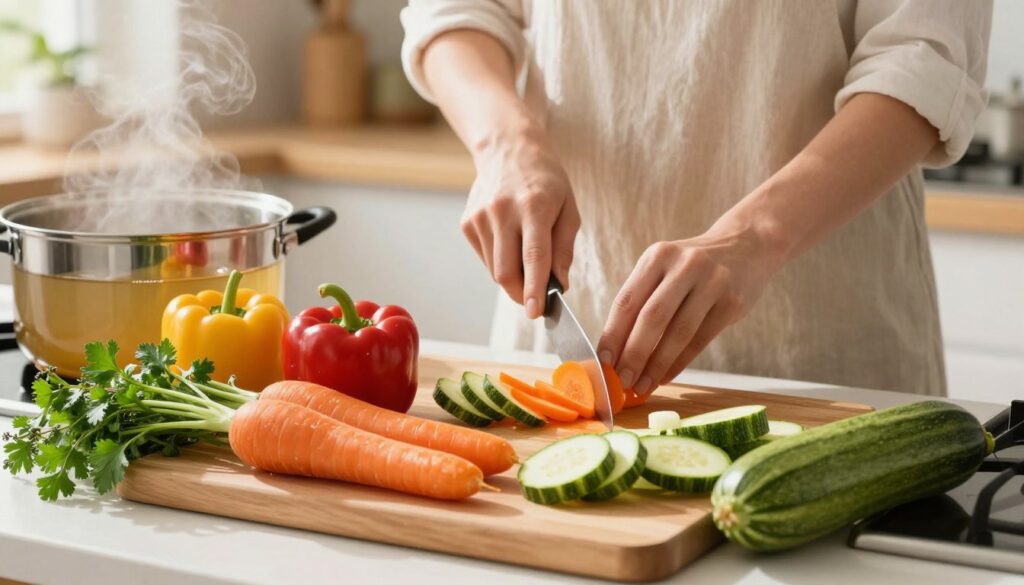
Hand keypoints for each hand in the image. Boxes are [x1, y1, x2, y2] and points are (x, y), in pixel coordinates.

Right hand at [461, 123, 579, 317]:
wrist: (509, 149)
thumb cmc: (546, 182)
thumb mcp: (568, 209)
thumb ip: (564, 249)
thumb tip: (560, 285)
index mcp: (534, 206)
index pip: (534, 257)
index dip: (535, 289)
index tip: (536, 313)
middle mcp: (503, 211)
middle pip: (506, 271)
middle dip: (520, 294)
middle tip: (535, 301)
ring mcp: (480, 216)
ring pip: (494, 269)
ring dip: (512, 277)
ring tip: (526, 259)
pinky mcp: (467, 222)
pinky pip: (485, 258)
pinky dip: (500, 261)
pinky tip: (509, 242)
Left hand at [597, 226, 784, 394]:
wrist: (746, 246)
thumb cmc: (693, 268)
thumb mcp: (665, 268)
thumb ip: (642, 300)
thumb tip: (616, 350)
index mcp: (658, 255)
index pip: (627, 300)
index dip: (612, 334)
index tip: (603, 361)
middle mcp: (684, 265)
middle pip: (652, 317)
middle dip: (633, 354)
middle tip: (622, 380)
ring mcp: (712, 282)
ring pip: (678, 332)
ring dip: (656, 365)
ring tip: (642, 386)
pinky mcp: (731, 302)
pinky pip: (700, 340)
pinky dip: (679, 363)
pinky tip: (665, 377)